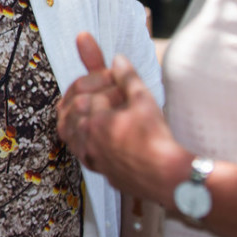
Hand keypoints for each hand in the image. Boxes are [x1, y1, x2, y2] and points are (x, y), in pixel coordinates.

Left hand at [57, 32, 181, 201]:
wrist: (168, 179)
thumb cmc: (157, 139)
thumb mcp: (144, 101)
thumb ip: (127, 77)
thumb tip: (118, 58)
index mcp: (96, 122)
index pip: (88, 94)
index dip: (102, 84)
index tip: (114, 80)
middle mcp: (87, 140)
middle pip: (73, 109)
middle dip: (83, 95)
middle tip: (91, 87)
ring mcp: (90, 156)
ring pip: (68, 130)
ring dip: (73, 115)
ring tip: (81, 103)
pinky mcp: (97, 168)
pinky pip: (77, 149)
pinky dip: (77, 136)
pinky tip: (85, 130)